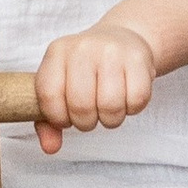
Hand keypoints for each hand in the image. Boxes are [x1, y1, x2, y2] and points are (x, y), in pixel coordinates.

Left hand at [33, 19, 156, 154]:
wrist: (121, 40)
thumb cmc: (86, 71)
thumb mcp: (61, 87)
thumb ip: (48, 122)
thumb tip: (50, 148)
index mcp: (57, 52)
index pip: (49, 96)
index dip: (58, 118)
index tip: (67, 118)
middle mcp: (83, 47)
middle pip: (81, 105)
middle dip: (86, 123)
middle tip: (91, 115)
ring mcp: (112, 51)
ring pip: (110, 106)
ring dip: (110, 119)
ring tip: (108, 109)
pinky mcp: (139, 58)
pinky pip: (136, 101)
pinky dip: (132, 109)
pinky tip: (126, 98)